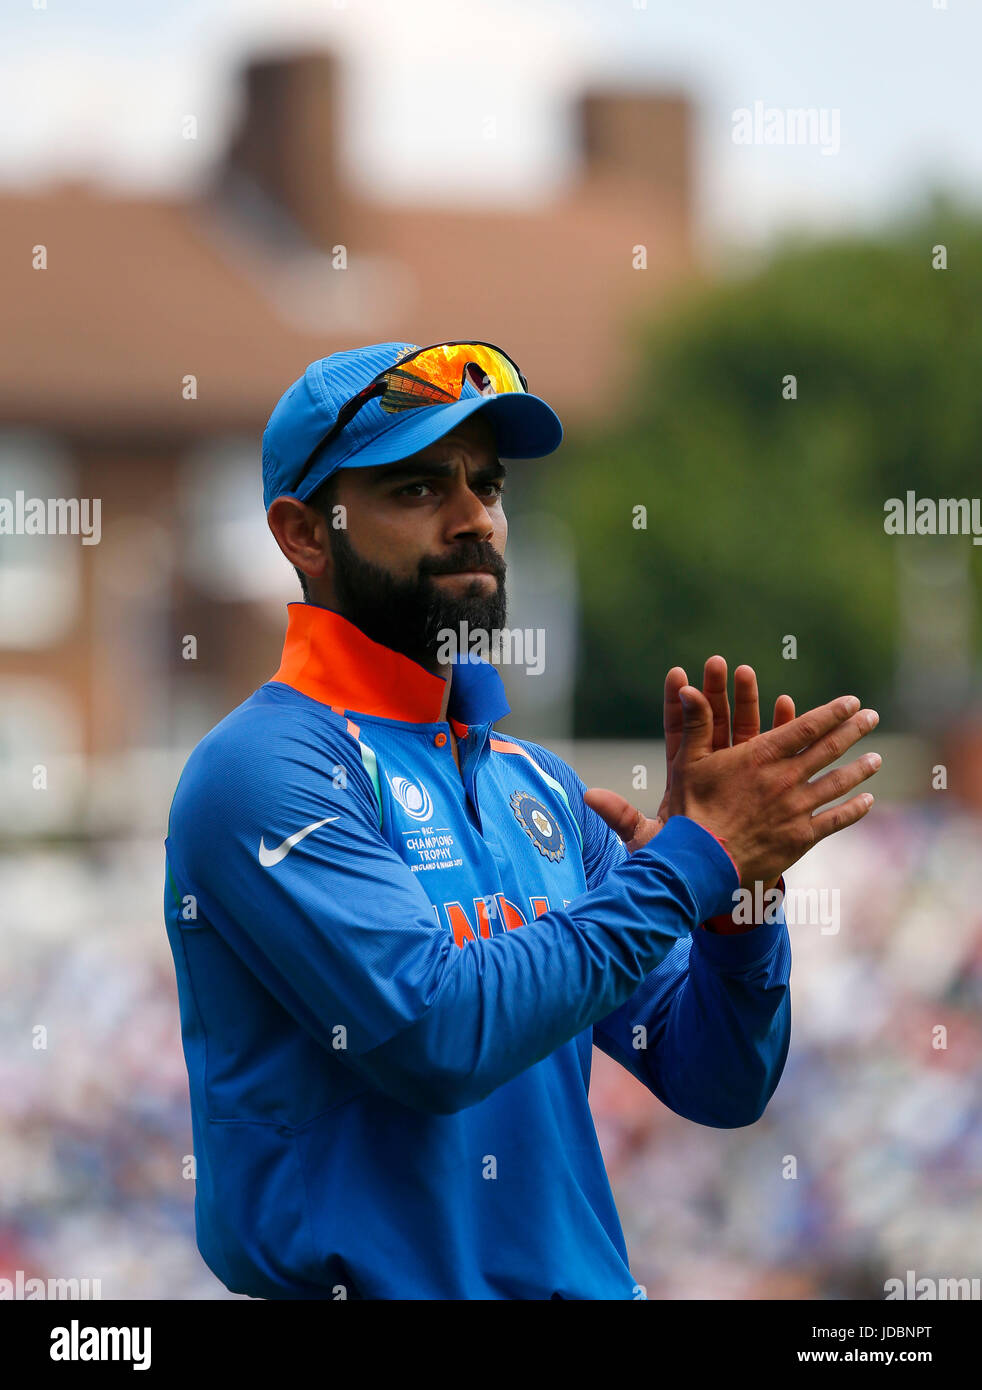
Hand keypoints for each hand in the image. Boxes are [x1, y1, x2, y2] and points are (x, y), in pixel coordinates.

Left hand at [584, 657, 794, 865]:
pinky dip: (780, 728)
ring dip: (747, 702)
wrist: (717, 879)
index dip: (677, 704)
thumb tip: (588, 796)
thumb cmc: (680, 860)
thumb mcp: (649, 840)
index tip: (677, 675)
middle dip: (713, 692)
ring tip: (747, 672)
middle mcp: (709, 768)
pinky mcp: (763, 783)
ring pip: (742, 730)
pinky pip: (773, 751)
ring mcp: (738, 772)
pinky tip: (785, 704)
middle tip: (716, 663)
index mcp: (680, 775)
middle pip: (711, 722)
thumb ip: (622, 817)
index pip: (677, 732)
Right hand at [666, 688, 879, 885]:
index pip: (807, 727)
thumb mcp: (688, 761)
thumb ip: (695, 724)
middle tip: (872, 717)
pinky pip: (835, 820)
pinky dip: (854, 809)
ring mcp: (797, 809)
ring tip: (877, 758)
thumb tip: (688, 689)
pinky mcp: (800, 837)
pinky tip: (867, 801)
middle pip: (829, 750)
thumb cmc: (692, 808)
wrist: (702, 860)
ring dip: (860, 769)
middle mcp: (786, 778)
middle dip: (854, 730)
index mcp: (762, 756)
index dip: (832, 713)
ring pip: (837, 783)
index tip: (852, 701)